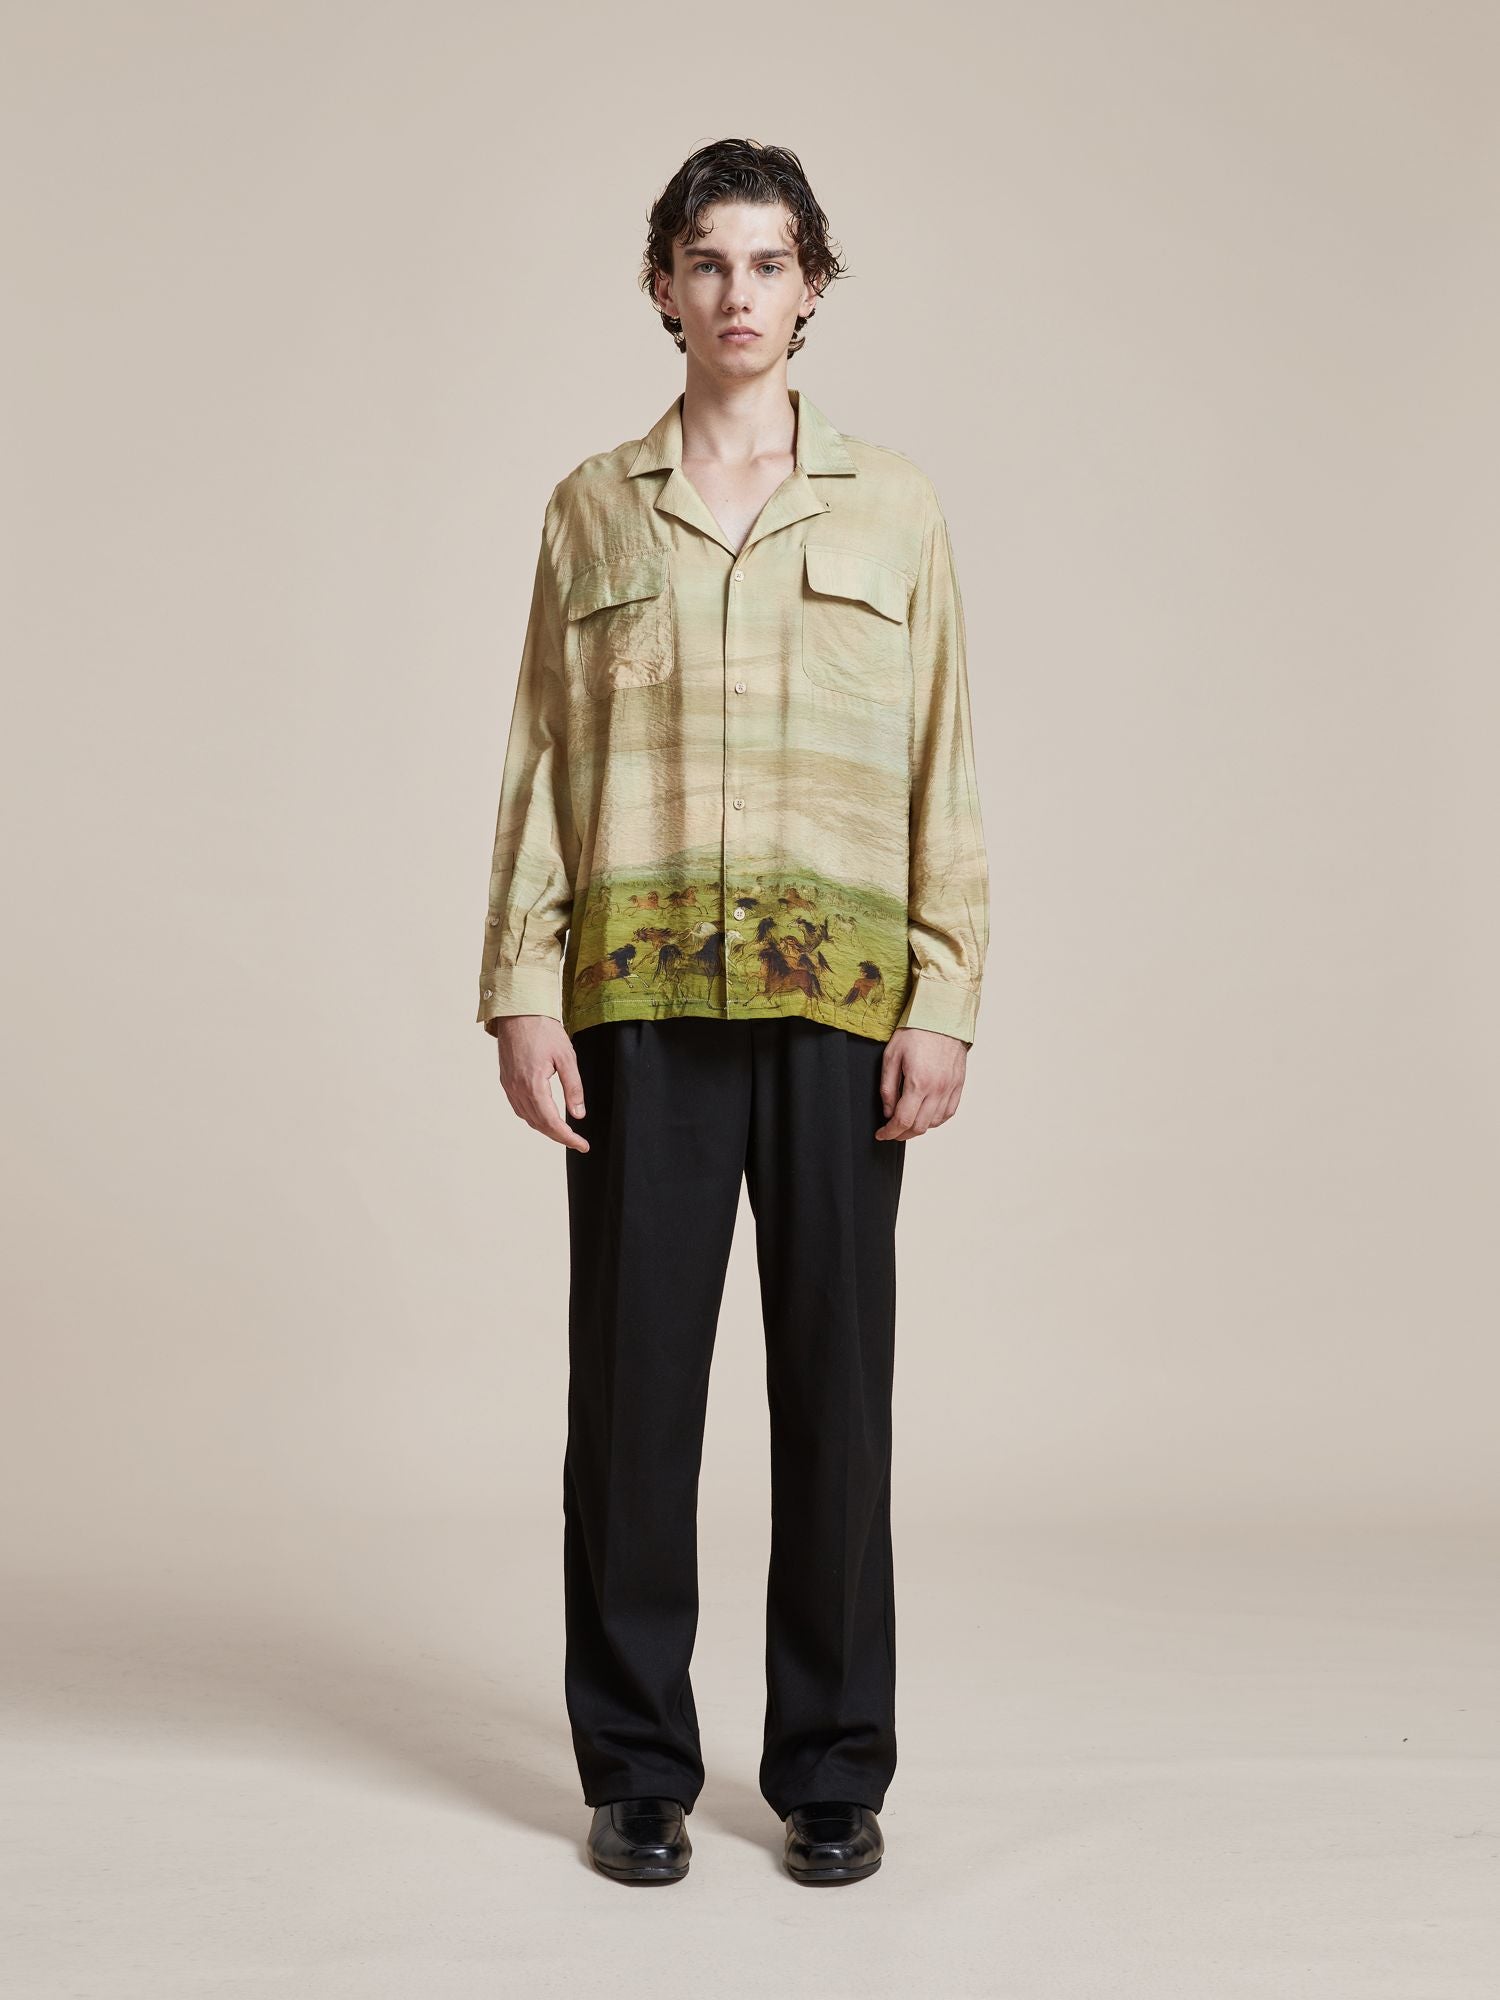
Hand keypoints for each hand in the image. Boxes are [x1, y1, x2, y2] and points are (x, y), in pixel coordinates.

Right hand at [492, 1015, 589, 1150]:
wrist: (518, 1011)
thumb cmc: (543, 1029)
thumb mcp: (566, 1057)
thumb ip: (573, 1088)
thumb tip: (578, 1114)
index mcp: (533, 1084)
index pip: (552, 1122)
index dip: (568, 1138)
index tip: (582, 1145)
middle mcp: (517, 1089)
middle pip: (538, 1124)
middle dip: (559, 1136)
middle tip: (578, 1142)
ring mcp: (509, 1085)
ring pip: (527, 1118)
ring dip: (545, 1128)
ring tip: (563, 1131)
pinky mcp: (506, 1080)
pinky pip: (518, 1107)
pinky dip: (532, 1117)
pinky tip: (544, 1115)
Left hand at [875, 1026, 967, 1139]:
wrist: (942, 1016)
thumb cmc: (915, 1032)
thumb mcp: (891, 1057)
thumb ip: (888, 1088)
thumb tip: (888, 1111)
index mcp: (918, 1082)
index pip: (903, 1120)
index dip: (890, 1132)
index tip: (882, 1134)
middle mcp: (937, 1089)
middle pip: (920, 1127)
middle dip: (902, 1134)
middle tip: (891, 1131)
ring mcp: (950, 1087)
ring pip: (935, 1123)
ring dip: (919, 1128)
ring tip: (907, 1123)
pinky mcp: (958, 1084)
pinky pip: (949, 1112)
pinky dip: (936, 1120)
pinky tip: (926, 1116)